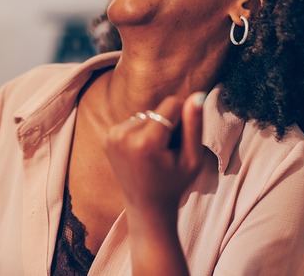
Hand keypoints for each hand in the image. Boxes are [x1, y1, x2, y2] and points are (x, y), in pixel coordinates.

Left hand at [101, 92, 205, 216]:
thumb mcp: (193, 159)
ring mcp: (112, 135)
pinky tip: (143, 153)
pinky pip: (134, 121)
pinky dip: (142, 132)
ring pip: (146, 115)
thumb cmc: (174, 185)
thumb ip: (194, 126)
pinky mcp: (107, 136)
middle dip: (167, 126)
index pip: (171, 104)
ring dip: (154, 129)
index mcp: (145, 141)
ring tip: (154, 155)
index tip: (180, 143)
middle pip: (157, 110)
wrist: (146, 207)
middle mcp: (124, 135)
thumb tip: (197, 96)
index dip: (183, 119)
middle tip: (166, 154)